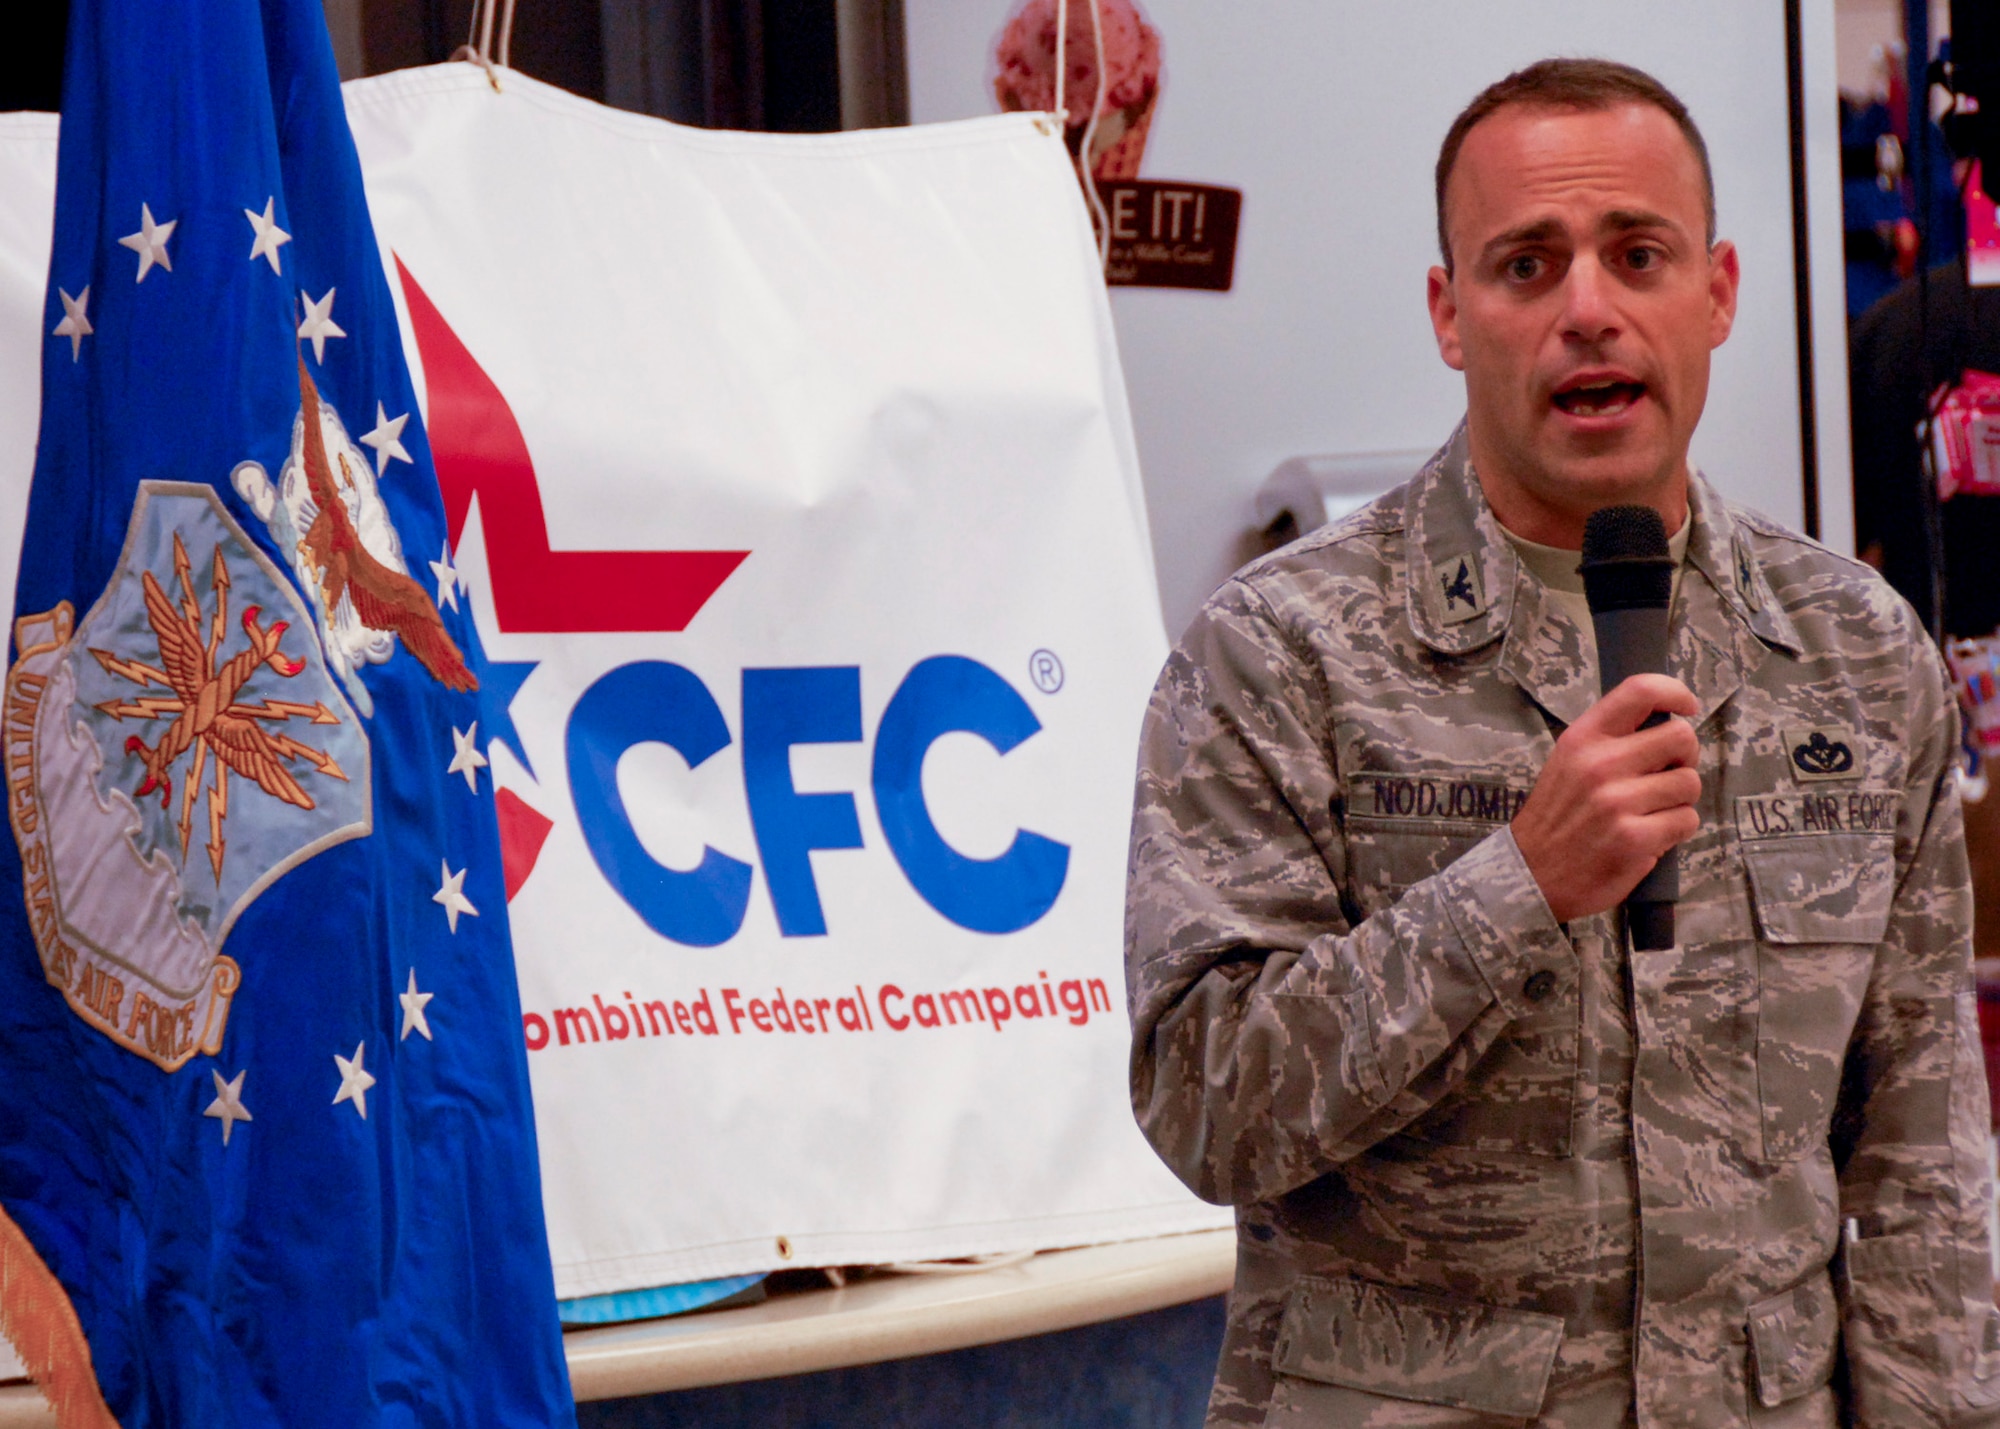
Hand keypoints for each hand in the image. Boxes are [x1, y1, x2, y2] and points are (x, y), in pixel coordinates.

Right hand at [1512, 674, 1700, 923]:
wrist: (1530, 874)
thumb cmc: (1557, 816)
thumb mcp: (1568, 762)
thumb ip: (1610, 740)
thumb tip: (1668, 727)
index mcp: (1582, 738)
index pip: (1640, 692)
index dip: (1675, 692)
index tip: (1686, 706)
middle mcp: (1600, 764)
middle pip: (1682, 737)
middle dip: (1684, 757)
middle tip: (1666, 774)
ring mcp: (1618, 802)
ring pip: (1689, 783)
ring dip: (1679, 799)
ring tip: (1651, 811)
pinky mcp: (1635, 839)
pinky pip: (1686, 820)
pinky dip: (1676, 829)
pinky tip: (1649, 835)